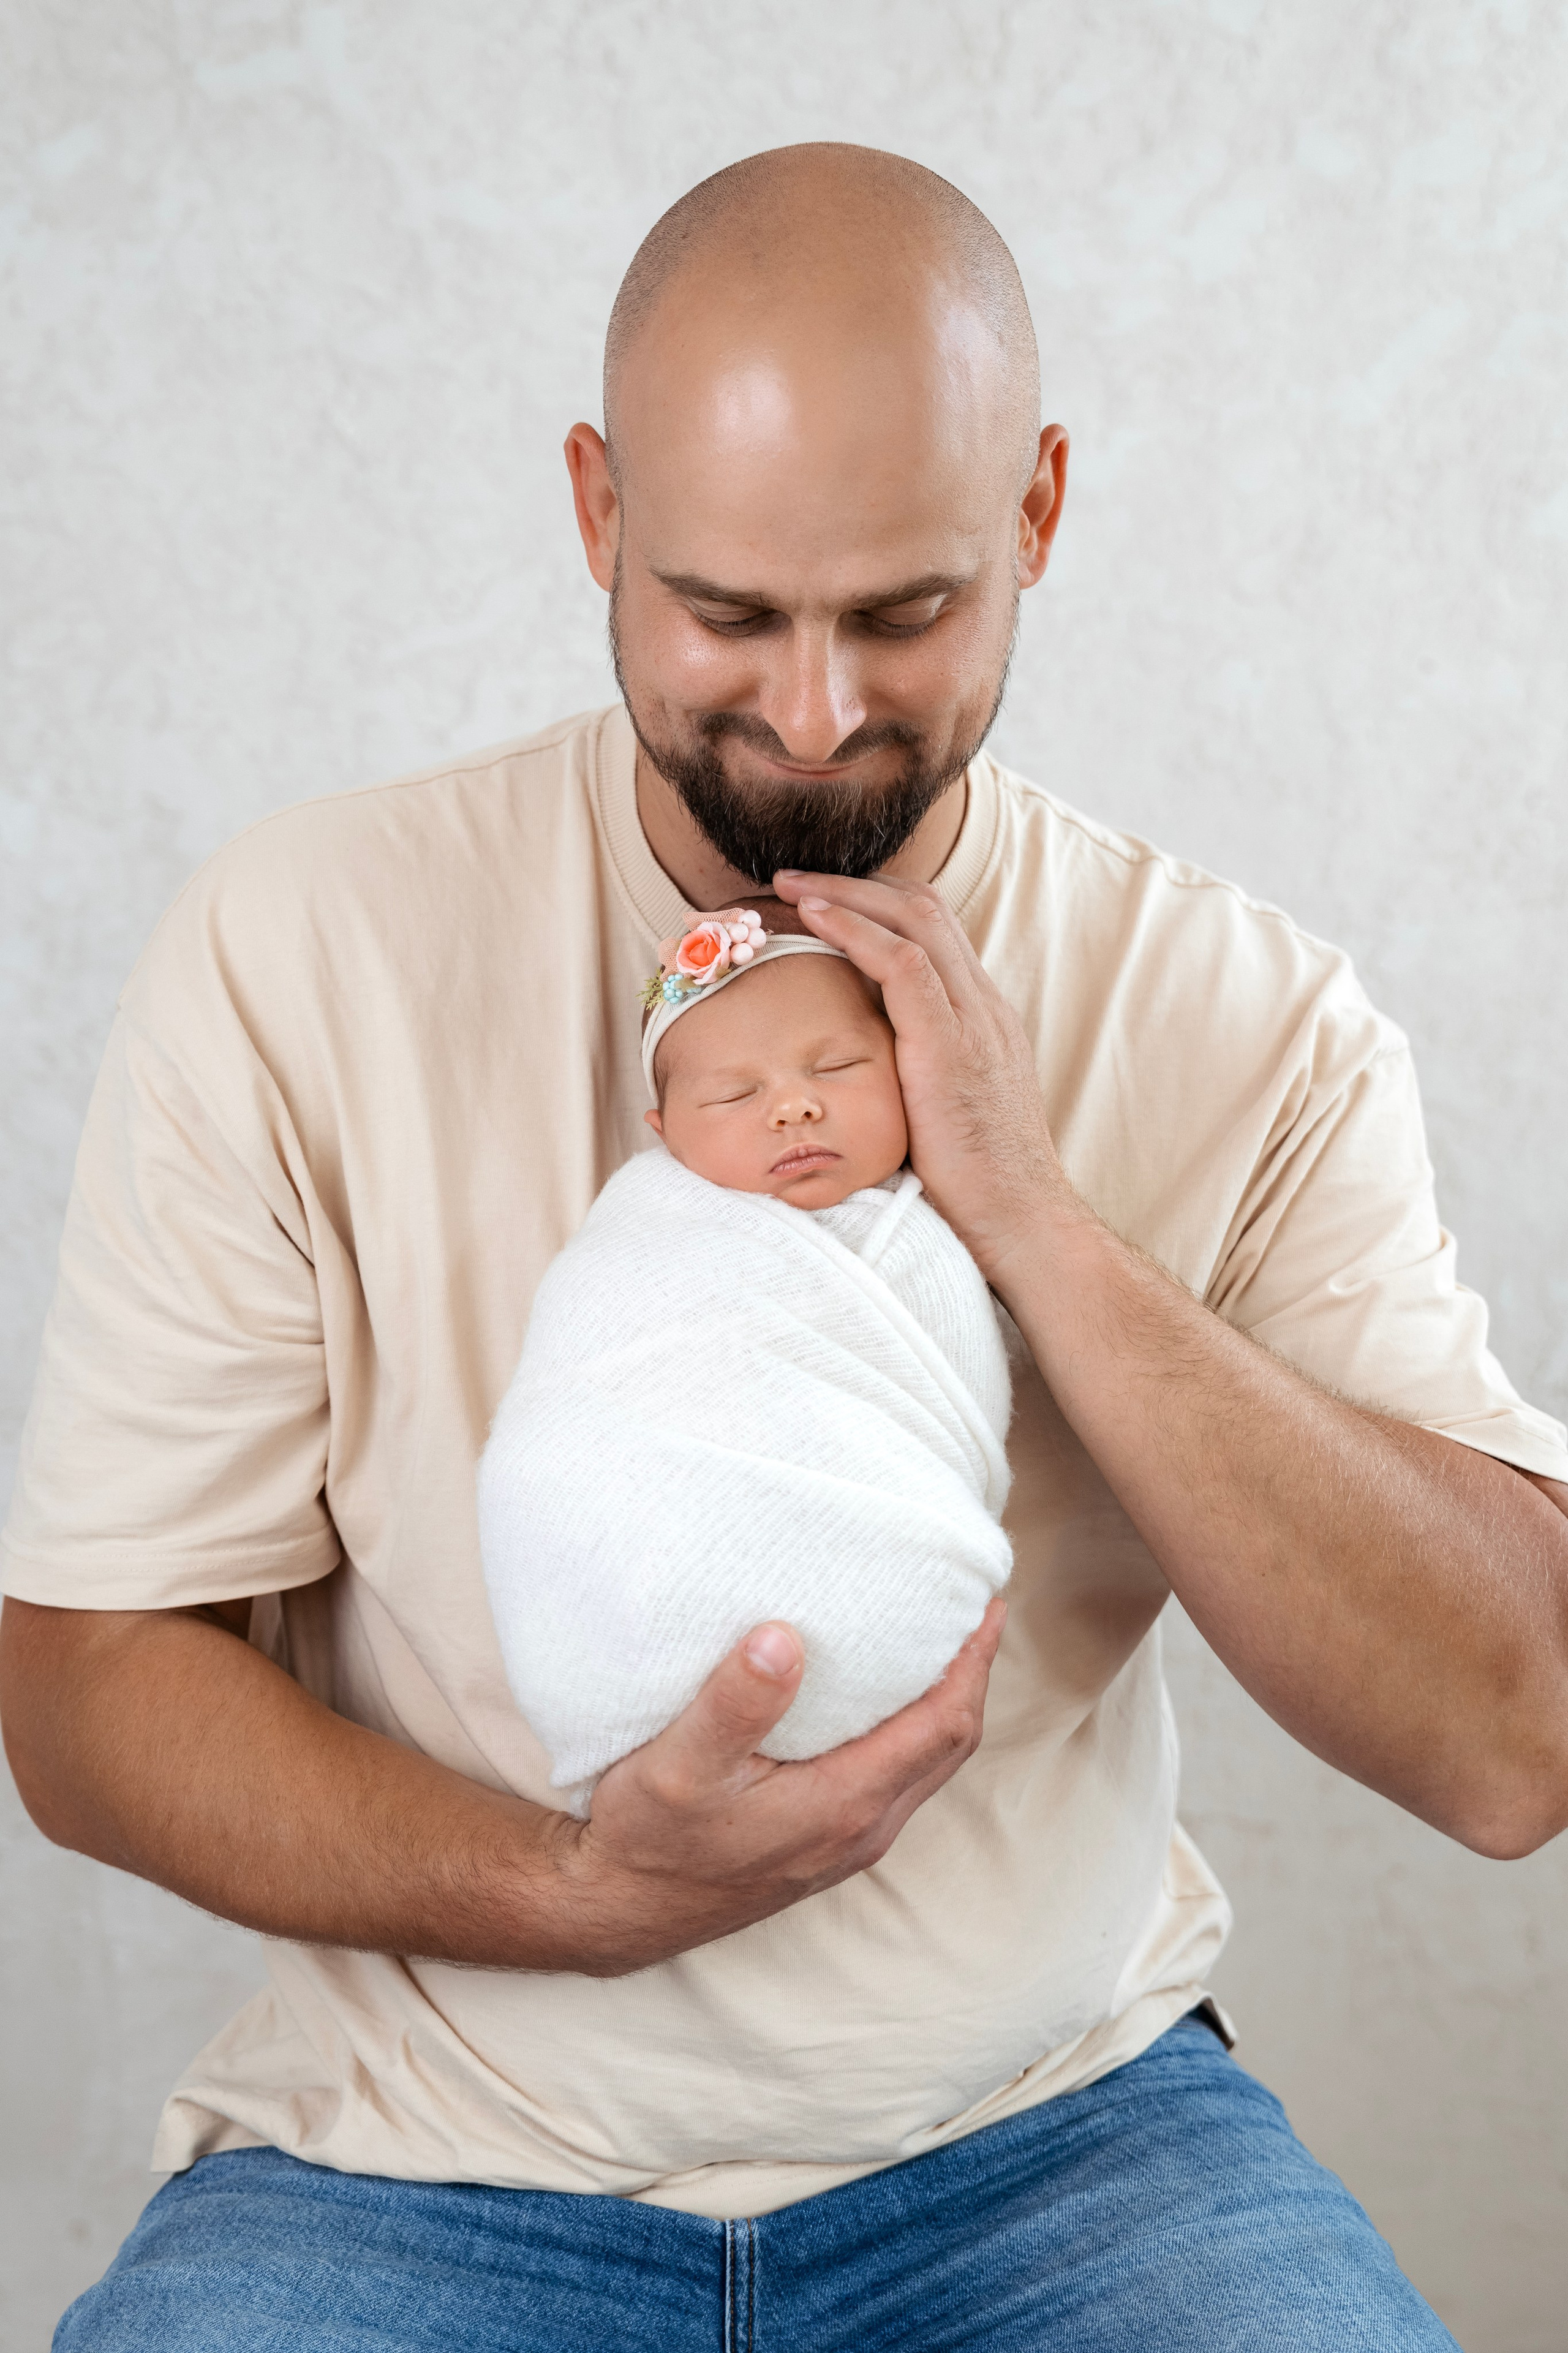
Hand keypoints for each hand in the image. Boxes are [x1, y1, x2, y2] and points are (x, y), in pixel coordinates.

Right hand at [551, 1598, 1005, 1974]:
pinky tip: (881, 1700)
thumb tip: (782, 1640)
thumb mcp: (678, 1765)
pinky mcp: (825, 1844)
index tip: (986, 1605)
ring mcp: (846, 1842)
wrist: (618, 1909)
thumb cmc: (648, 1837)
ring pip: (924, 1766)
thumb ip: (734, 1704)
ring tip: (937, 1645)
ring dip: (941, 1706)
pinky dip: (909, 1732)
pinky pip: (895, 1779)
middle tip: (973, 1611)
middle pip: (949, 1745)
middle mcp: (860, 1828)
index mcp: (843, 1803)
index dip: (973, 1663)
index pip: (943, 1725)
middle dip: (970, 1676)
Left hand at [772, 869, 1079, 1282]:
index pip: (932, 933)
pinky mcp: (952, 1044)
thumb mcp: (937, 1115)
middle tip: (791, 880)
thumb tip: (852, 1079)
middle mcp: (982, 1006)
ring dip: (845, 892)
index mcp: (980, 1019)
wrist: (1020, 1222)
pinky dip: (855, 929)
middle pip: (924, 907)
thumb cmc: (973, 1187)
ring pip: (915, 917)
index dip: (874, 907)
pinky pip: (904, 962)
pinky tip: (812, 918)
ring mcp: (973, 1020)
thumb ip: (908, 1079)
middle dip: (854, 883)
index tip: (818, 904)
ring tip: (788, 887)